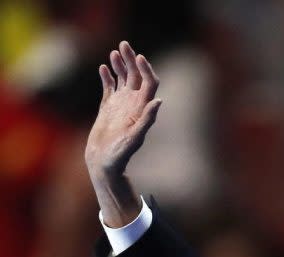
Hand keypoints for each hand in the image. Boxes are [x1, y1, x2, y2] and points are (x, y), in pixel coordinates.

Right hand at [85, 41, 160, 226]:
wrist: (104, 163)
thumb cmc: (120, 155)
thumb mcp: (135, 137)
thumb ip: (147, 119)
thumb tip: (159, 101)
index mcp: (142, 109)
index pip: (149, 83)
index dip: (146, 69)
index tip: (139, 57)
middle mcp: (133, 104)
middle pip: (136, 77)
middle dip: (132, 60)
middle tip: (124, 44)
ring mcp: (121, 105)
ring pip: (123, 79)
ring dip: (120, 65)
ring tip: (114, 53)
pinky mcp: (108, 108)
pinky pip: (109, 88)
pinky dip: (107, 76)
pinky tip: (103, 67)